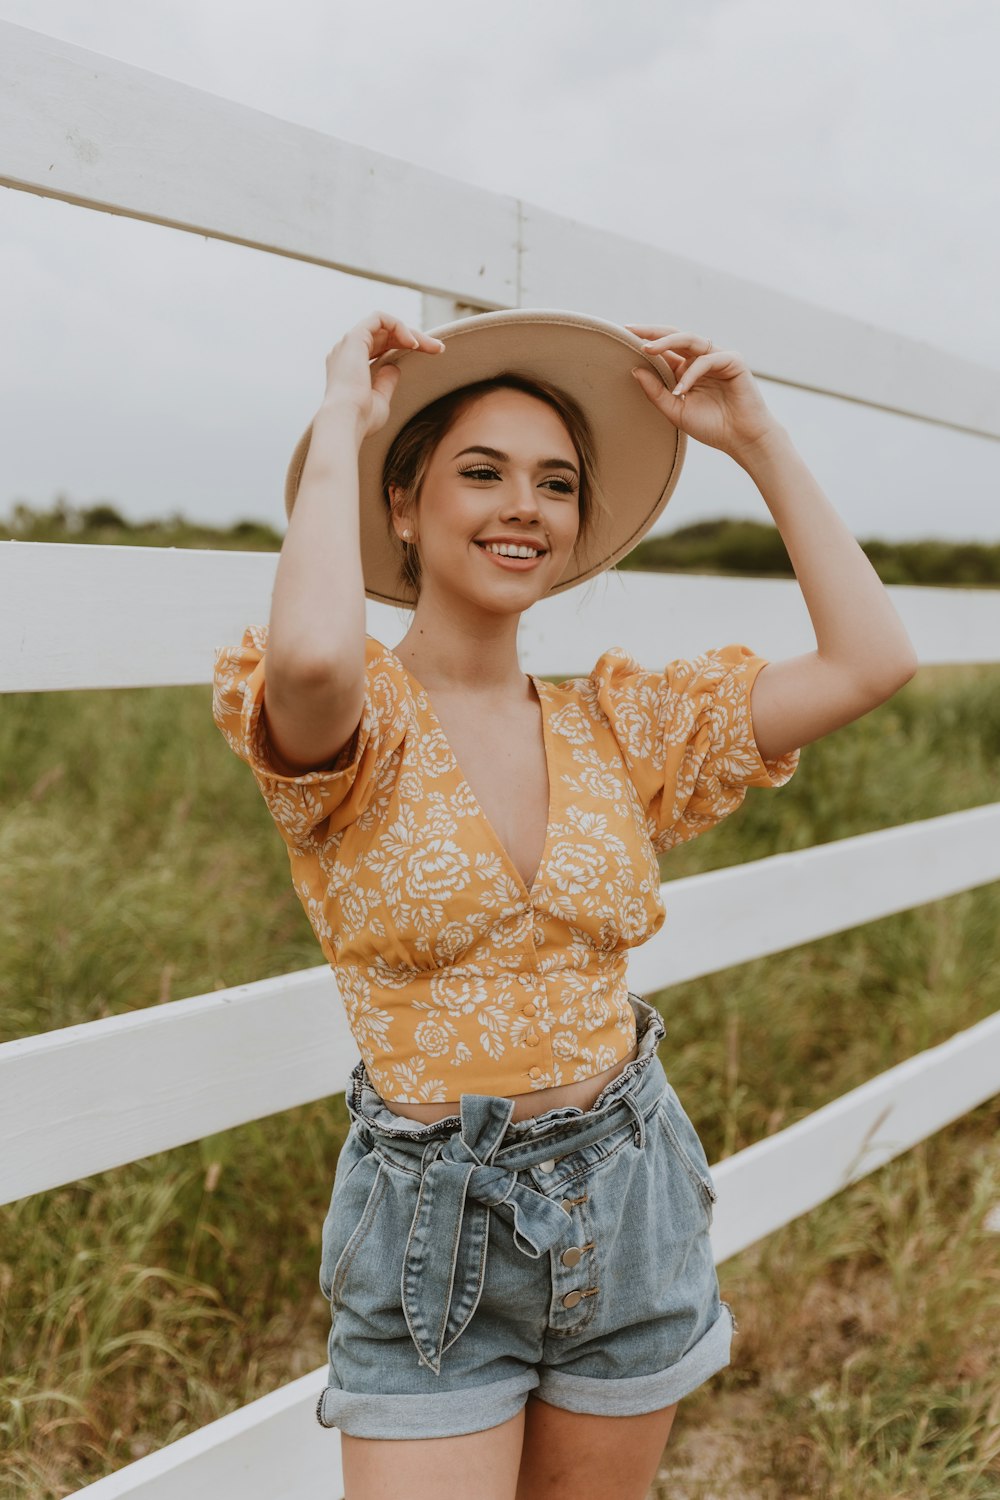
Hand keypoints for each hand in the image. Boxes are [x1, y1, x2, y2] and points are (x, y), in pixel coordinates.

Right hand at [319, 310, 444, 441]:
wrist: (347, 422)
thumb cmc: (361, 420)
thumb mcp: (380, 400)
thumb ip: (386, 382)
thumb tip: (394, 367)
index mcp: (349, 367)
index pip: (379, 347)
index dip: (404, 347)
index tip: (431, 353)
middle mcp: (346, 353)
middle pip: (385, 335)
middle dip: (414, 338)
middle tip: (439, 348)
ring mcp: (348, 344)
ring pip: (384, 325)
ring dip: (410, 332)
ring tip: (430, 346)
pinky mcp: (353, 338)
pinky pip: (379, 318)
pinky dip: (398, 325)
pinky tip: (413, 343)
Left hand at [624, 325, 782, 460]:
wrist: (741, 439)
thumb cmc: (711, 426)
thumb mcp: (675, 410)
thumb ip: (655, 392)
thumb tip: (634, 370)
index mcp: (688, 369)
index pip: (665, 349)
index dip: (646, 341)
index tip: (623, 336)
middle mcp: (702, 359)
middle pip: (675, 336)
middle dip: (652, 332)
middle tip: (630, 330)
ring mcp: (718, 357)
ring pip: (690, 340)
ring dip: (667, 342)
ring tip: (647, 349)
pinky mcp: (733, 361)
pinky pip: (706, 360)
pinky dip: (692, 374)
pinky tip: (681, 389)